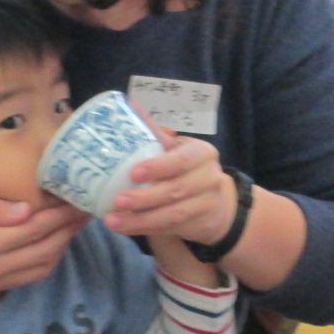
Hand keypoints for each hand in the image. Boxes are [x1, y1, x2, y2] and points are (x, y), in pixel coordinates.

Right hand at [0, 192, 86, 294]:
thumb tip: (28, 210)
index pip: (34, 228)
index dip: (61, 215)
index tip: (79, 201)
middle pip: (45, 249)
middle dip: (69, 230)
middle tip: (87, 211)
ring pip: (42, 267)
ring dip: (63, 246)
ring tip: (75, 225)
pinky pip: (29, 278)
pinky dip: (48, 261)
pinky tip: (55, 244)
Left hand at [106, 107, 237, 245]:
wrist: (220, 204)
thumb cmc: (189, 170)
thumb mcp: (178, 149)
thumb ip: (154, 132)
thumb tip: (127, 104)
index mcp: (202, 154)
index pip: (182, 160)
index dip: (159, 167)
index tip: (133, 172)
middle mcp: (209, 178)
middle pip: (176, 190)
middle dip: (144, 198)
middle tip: (117, 201)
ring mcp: (206, 204)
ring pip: (172, 215)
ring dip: (140, 219)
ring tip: (113, 221)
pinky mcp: (199, 225)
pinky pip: (169, 229)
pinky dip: (144, 229)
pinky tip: (124, 227)